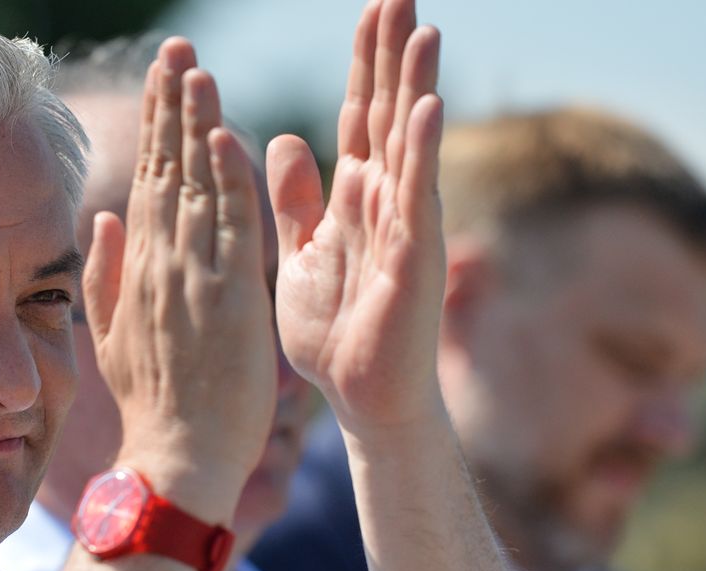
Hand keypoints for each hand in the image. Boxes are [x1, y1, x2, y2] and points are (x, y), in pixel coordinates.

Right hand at [81, 38, 276, 511]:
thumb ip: (106, 275)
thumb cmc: (155, 402)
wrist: (178, 455)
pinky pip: (229, 228)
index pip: (148, 181)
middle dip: (171, 105)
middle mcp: (163, 263)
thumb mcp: (113, 336)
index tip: (163, 79)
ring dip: (196, 125)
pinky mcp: (231, 299)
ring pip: (195, 186)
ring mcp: (194, 278)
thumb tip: (99, 218)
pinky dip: (226, 180)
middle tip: (177, 47)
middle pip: (166, 169)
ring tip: (196, 69)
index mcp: (141, 269)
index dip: (156, 126)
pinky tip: (225, 134)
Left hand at [270, 0, 444, 436]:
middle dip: (391, 54)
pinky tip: (423, 107)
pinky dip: (418, 153)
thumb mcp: (302, 253)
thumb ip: (296, 199)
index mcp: (353, 197)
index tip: (371, 8)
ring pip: (407, 145)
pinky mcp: (411, 261)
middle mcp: (384, 201)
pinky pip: (415, 199)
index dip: (364, 63)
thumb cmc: (335, 331)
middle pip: (386, 113)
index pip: (357, 116)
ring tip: (422, 28)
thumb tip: (282, 140)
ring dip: (413, 87)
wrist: (361, 397)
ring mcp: (404, 227)